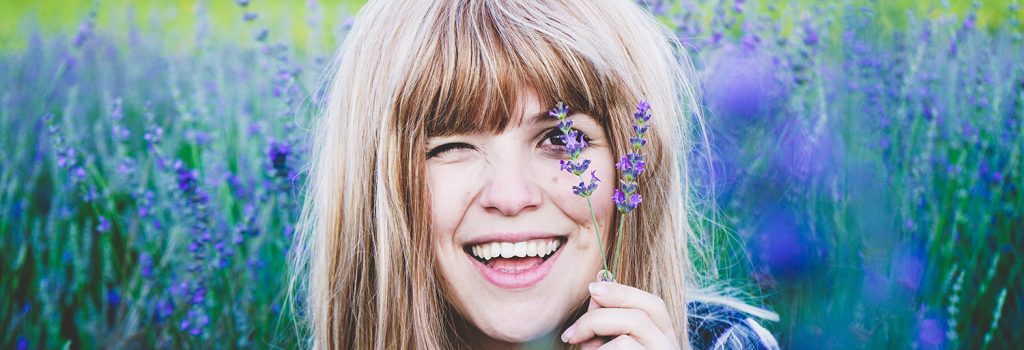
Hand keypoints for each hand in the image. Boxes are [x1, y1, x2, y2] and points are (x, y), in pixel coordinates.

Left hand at [560, 282, 679, 348]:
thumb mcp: (611, 342)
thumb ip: (609, 321)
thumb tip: (596, 290)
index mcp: (664, 337)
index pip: (653, 305)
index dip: (622, 291)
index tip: (591, 288)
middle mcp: (670, 347)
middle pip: (641, 316)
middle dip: (599, 317)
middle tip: (570, 334)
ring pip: (628, 337)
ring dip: (597, 340)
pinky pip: (622, 349)